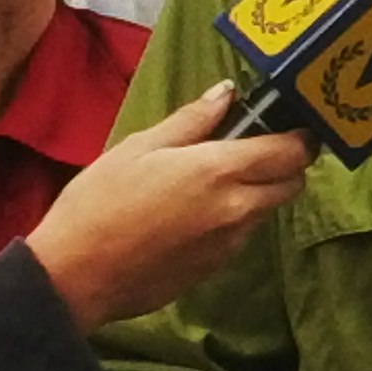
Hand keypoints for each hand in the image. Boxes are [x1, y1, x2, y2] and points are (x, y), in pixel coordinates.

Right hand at [27, 85, 311, 332]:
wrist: (71, 277)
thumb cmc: (98, 204)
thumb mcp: (139, 148)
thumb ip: (192, 121)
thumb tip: (227, 93)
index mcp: (221, 170)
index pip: (293, 151)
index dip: (300, 138)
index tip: (290, 128)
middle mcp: (237, 208)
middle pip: (293, 184)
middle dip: (286, 166)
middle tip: (256, 154)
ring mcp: (230, 243)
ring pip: (268, 211)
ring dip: (259, 195)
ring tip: (214, 185)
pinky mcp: (216, 269)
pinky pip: (241, 237)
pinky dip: (233, 222)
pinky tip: (193, 218)